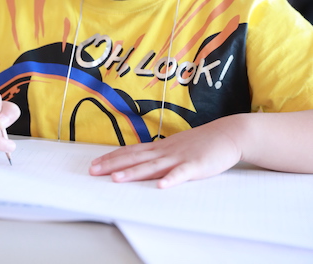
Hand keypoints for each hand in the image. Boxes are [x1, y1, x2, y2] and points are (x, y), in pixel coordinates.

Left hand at [89, 117, 241, 187]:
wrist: (227, 134)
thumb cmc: (202, 142)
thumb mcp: (177, 147)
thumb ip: (161, 154)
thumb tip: (142, 160)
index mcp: (161, 147)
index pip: (132, 152)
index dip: (112, 158)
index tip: (94, 164)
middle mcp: (166, 151)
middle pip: (136, 158)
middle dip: (113, 165)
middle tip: (93, 171)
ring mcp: (180, 157)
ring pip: (153, 166)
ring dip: (134, 173)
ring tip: (116, 178)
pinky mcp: (196, 165)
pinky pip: (182, 173)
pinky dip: (171, 179)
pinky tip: (161, 186)